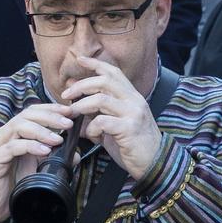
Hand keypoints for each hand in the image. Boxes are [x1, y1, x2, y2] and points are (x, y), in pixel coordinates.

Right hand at [0, 102, 74, 222]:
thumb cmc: (14, 184)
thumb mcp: (38, 168)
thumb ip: (54, 158)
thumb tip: (75, 153)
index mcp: (13, 133)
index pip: (31, 112)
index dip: (50, 109)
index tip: (69, 112)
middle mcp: (3, 135)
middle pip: (26, 115)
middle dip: (49, 117)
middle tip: (67, 123)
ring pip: (18, 126)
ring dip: (41, 131)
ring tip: (58, 140)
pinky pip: (13, 146)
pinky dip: (31, 146)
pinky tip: (45, 151)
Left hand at [60, 56, 161, 180]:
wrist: (155, 163)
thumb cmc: (133, 144)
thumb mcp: (116, 124)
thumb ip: (99, 111)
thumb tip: (77, 102)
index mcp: (132, 97)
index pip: (113, 72)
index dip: (95, 63)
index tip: (80, 59)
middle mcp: (134, 101)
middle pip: (104, 81)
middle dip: (81, 85)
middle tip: (66, 95)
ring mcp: (133, 114)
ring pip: (101, 99)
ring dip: (82, 106)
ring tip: (74, 115)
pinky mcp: (129, 129)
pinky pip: (102, 122)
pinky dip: (91, 128)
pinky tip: (92, 137)